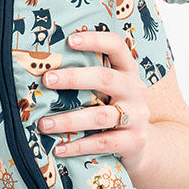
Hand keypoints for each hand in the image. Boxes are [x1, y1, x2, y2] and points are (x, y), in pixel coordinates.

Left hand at [38, 29, 151, 172]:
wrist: (144, 145)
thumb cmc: (116, 110)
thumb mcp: (110, 90)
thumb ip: (89, 79)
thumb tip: (45, 69)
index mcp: (128, 71)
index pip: (116, 46)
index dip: (95, 40)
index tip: (69, 40)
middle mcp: (135, 90)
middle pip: (105, 78)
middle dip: (74, 78)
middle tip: (47, 79)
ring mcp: (137, 116)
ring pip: (100, 116)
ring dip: (68, 120)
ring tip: (44, 124)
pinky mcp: (134, 141)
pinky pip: (103, 143)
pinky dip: (78, 146)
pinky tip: (59, 148)